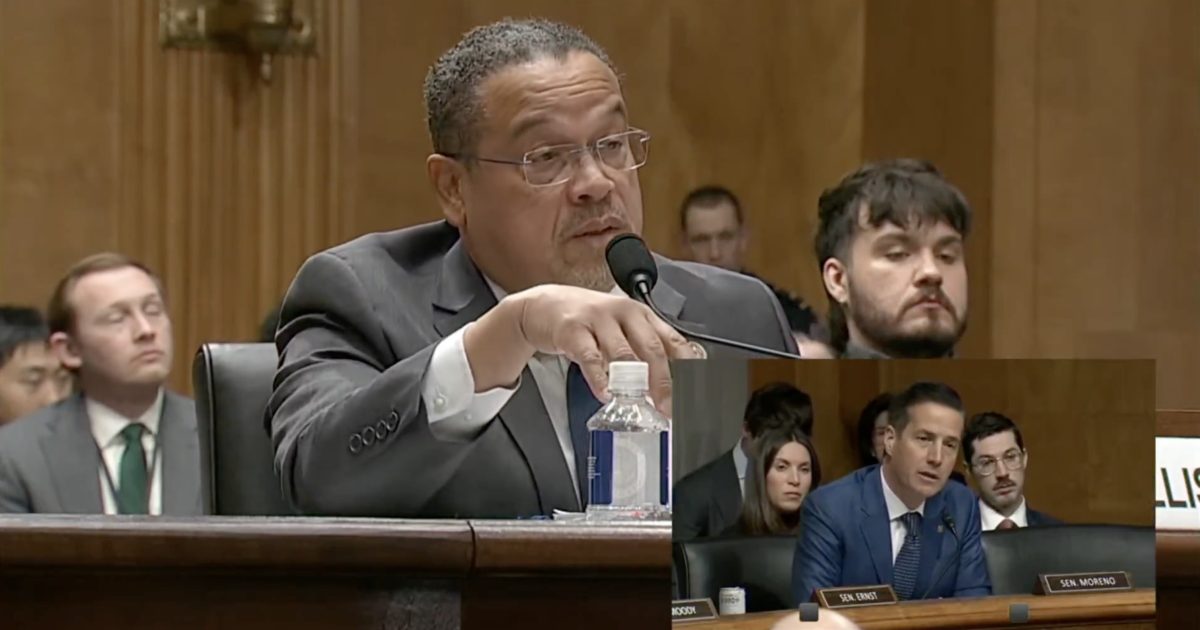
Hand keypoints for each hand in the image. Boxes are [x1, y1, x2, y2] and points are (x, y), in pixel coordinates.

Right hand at [513, 285, 699, 415]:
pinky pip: (590, 358)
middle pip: (652, 349)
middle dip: (664, 383)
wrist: (546, 306)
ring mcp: (598, 319)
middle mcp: (624, 313)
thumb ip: (644, 352)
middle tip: (668, 408)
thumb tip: (670, 385)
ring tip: (641, 404)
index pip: (672, 340)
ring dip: (635, 384)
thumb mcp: (622, 329)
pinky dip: (600, 379)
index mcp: (641, 314)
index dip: (686, 369)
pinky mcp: (573, 330)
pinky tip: (606, 394)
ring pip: (624, 354)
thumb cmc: (588, 320)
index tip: (692, 393)